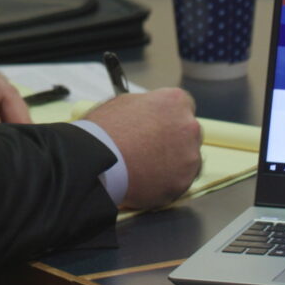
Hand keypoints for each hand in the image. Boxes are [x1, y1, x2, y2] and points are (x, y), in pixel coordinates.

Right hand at [84, 88, 201, 209]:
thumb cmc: (105, 130)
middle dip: (174, 140)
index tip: (160, 127)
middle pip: (188, 133)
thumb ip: (147, 106)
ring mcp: (189, 156)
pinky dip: (167, 183)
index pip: (183, 107)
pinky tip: (147, 181)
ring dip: (172, 163)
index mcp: (175, 101)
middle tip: (150, 149)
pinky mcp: (183, 182)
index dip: (169, 118)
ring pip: (187, 159)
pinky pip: (179, 182)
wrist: (96, 161)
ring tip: (145, 167)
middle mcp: (189, 126)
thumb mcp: (124, 103)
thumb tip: (149, 113)